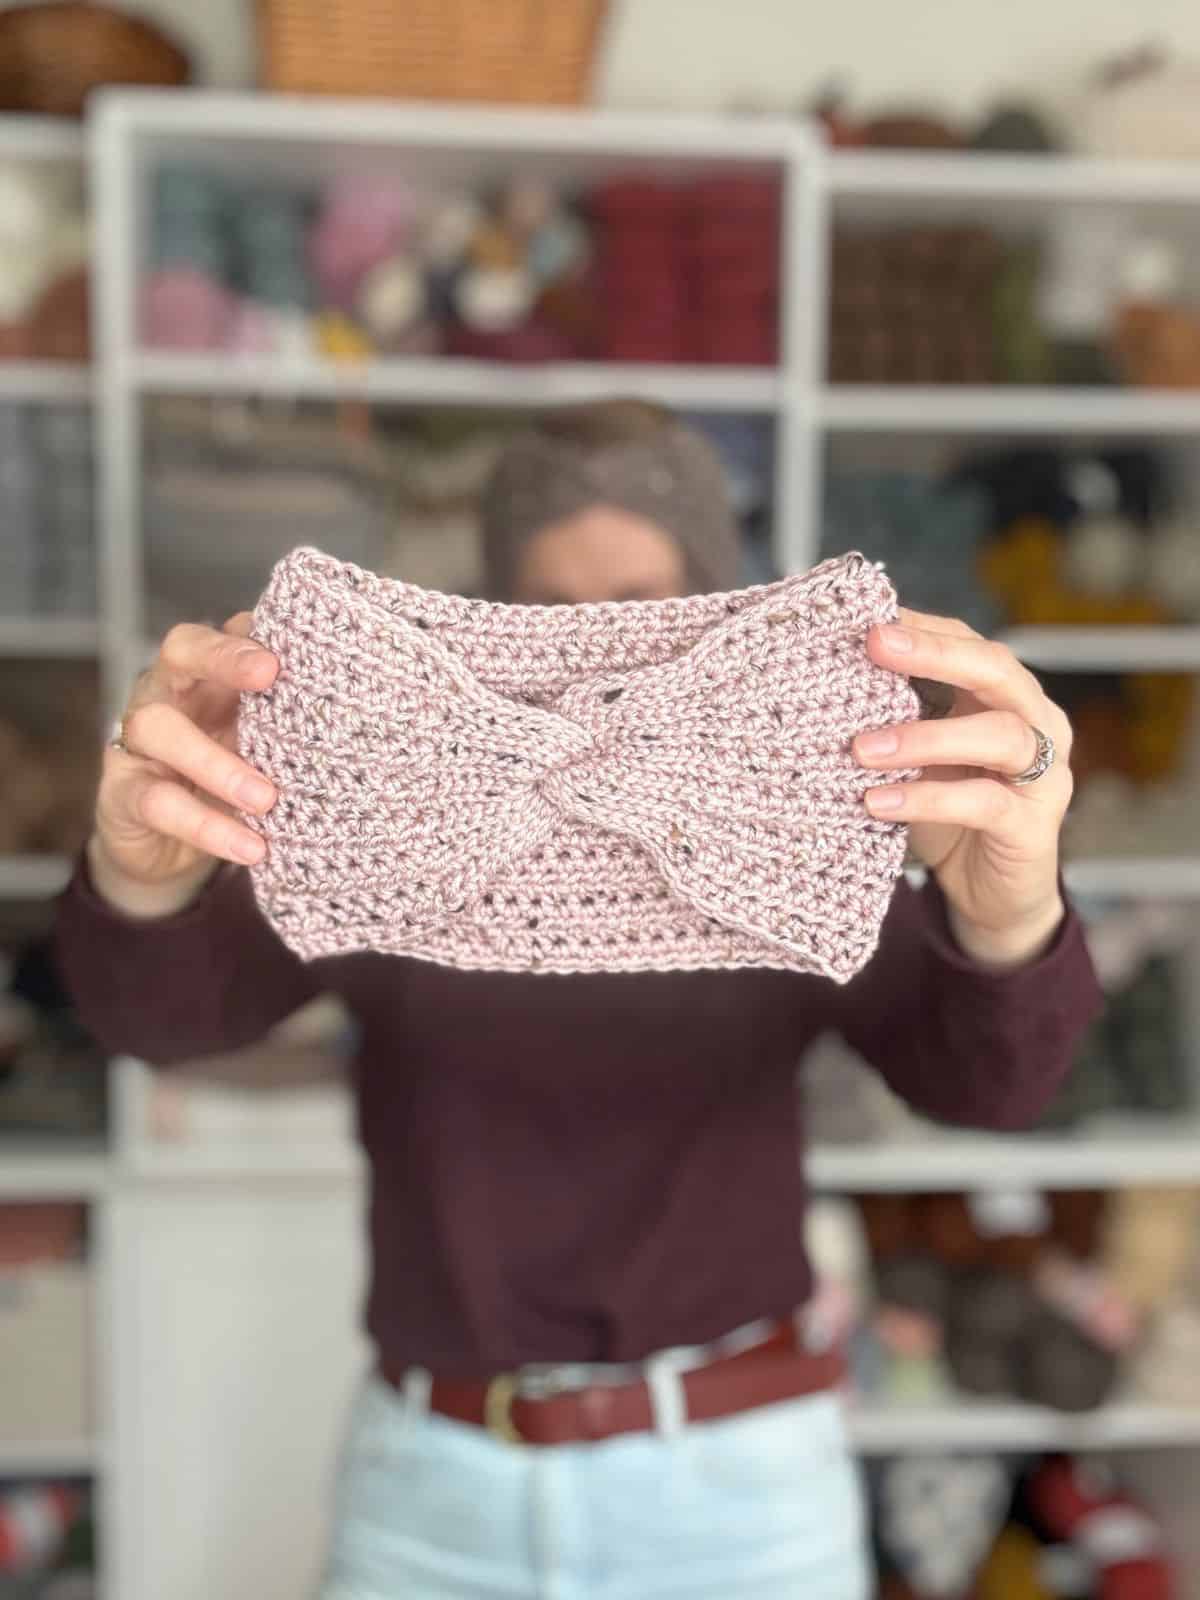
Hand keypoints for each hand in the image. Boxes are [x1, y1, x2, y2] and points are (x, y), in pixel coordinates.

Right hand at [90, 616, 278, 917]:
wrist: (171, 852)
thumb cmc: (228, 781)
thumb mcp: (259, 746)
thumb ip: (287, 719)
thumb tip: (354, 700)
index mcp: (205, 678)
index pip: (219, 635)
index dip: (241, 638)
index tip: (279, 656)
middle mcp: (166, 695)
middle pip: (178, 653)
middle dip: (222, 658)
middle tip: (270, 677)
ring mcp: (137, 742)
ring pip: (160, 729)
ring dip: (218, 764)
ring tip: (267, 799)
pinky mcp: (123, 794)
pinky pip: (159, 802)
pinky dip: (207, 826)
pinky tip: (250, 847)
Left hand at [853, 609, 1072, 968]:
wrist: (993, 897)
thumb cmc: (950, 815)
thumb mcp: (919, 757)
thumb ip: (896, 717)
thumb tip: (828, 674)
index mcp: (1006, 697)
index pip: (969, 642)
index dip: (921, 627)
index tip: (864, 617)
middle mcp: (1037, 724)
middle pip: (996, 670)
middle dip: (935, 653)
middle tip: (875, 644)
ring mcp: (1044, 775)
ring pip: (998, 735)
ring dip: (924, 736)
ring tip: (862, 748)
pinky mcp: (1033, 827)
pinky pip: (982, 802)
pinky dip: (927, 799)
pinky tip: (878, 802)